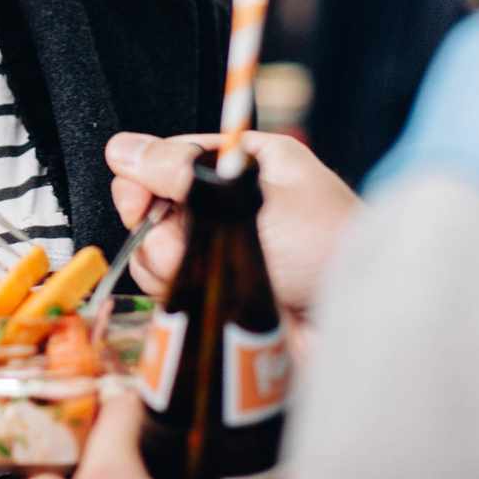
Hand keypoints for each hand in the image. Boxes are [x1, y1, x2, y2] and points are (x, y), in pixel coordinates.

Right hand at [107, 130, 356, 360]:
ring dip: (169, 263)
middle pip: (158, 203)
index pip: (175, 157)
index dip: (148, 178)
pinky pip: (170, 284)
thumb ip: (182, 173)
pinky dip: (176, 290)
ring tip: (210, 273)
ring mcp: (222, 250)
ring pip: (156, 247)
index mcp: (248, 164)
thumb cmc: (327, 251)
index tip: (139, 202)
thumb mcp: (250, 199)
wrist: (355, 328)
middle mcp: (231, 204)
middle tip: (180, 242)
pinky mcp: (217, 291)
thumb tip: (124, 150)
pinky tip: (206, 294)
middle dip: (158, 227)